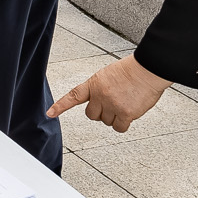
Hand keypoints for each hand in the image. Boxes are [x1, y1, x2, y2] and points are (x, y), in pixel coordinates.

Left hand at [48, 55, 171, 132]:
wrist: (148, 69)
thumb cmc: (132, 70)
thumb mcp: (108, 75)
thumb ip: (101, 89)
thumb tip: (102, 102)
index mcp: (95, 84)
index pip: (73, 96)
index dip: (61, 106)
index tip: (50, 113)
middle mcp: (101, 96)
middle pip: (92, 115)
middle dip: (100, 112)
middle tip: (112, 103)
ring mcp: (112, 105)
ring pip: (106, 122)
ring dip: (114, 117)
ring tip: (125, 103)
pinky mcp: (125, 114)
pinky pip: (119, 128)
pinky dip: (123, 124)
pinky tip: (129, 113)